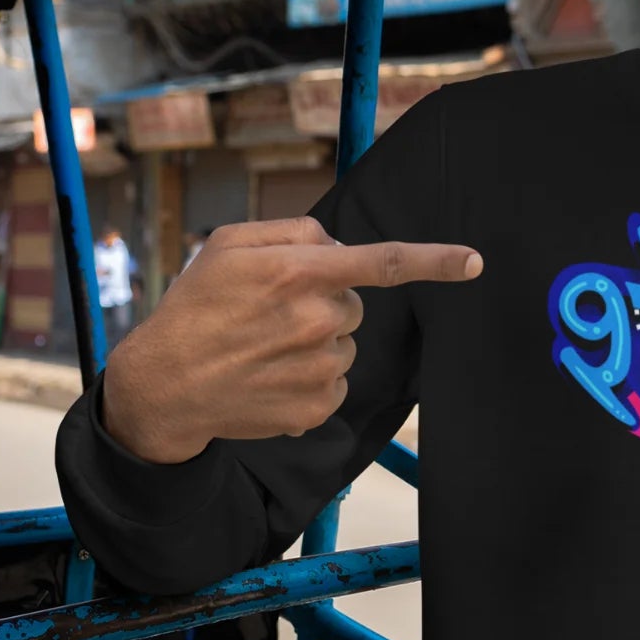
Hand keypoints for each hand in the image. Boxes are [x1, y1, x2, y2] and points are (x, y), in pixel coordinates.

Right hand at [100, 217, 481, 463]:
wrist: (164, 385)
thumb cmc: (195, 307)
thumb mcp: (228, 245)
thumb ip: (293, 232)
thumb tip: (339, 243)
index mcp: (299, 272)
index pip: (385, 262)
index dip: (436, 260)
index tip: (475, 262)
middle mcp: (316, 319)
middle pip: (355, 305)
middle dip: (326, 304)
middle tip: (272, 315)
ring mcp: (318, 367)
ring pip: (345, 346)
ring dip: (316, 343)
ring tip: (264, 349)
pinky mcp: (316, 407)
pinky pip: (334, 383)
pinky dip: (311, 380)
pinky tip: (269, 378)